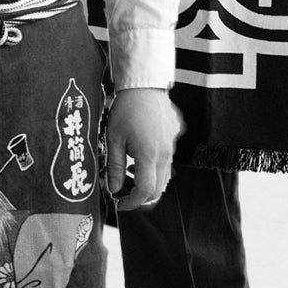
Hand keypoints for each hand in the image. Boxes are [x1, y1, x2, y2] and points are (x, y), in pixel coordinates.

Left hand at [103, 86, 179, 211]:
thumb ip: (114, 167)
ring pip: (164, 174)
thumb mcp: (113, 139)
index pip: (146, 192)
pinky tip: (139, 154)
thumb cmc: (126, 109)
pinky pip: (167, 158)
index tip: (119, 203)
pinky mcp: (174, 136)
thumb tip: (113, 189)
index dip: (132, 203)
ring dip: (148, 180)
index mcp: (149, 155)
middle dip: (141, 197)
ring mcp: (172, 145)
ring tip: (129, 171)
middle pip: (159, 188)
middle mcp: (166, 153)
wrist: (144, 84)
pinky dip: (154, 165)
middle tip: (123, 193)